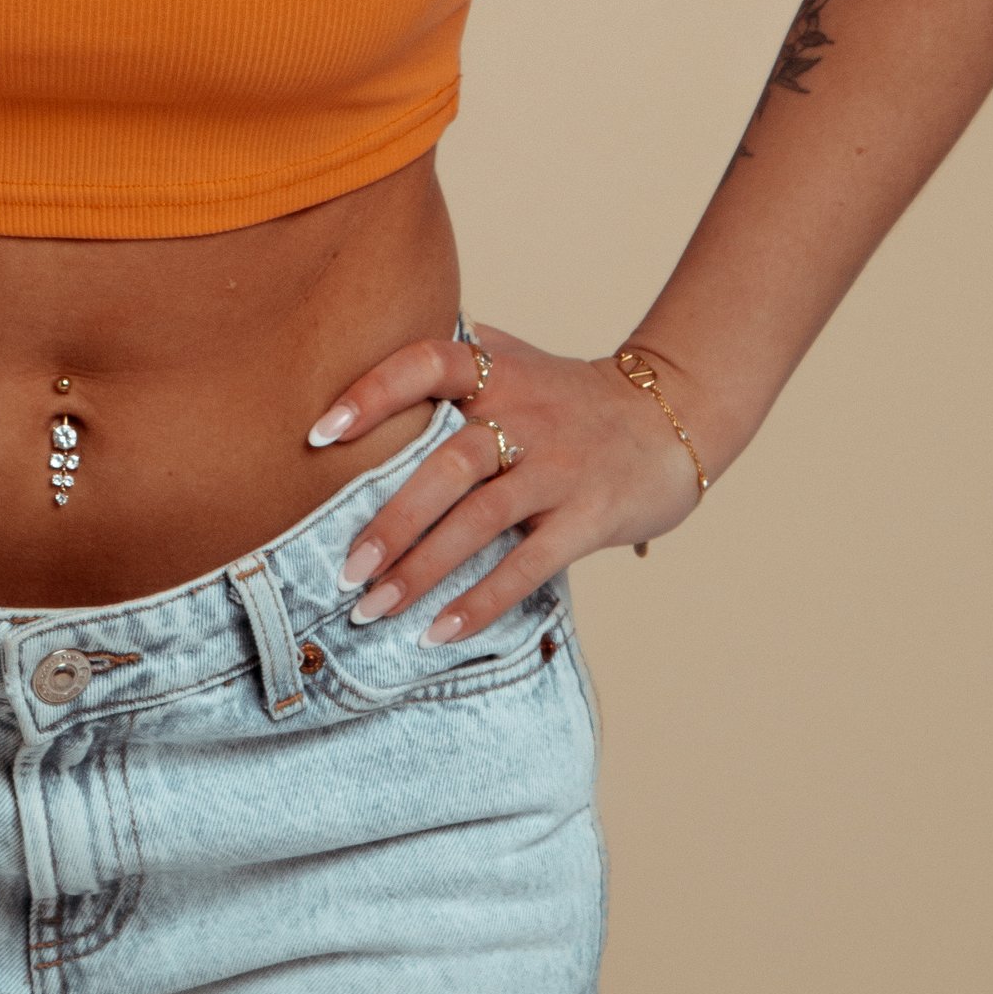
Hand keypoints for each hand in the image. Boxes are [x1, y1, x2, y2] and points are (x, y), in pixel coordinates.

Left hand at [303, 321, 702, 642]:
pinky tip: (440, 631)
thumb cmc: (571, 398)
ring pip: (481, 519)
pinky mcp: (589, 515)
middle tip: (344, 569)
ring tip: (373, 608)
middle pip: (448, 464)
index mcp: (497, 371)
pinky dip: (482, 601)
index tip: (319, 434)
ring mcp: (559, 467)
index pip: (426, 364)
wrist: (673, 414)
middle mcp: (525, 414)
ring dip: (423, 569)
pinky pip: (530, 564)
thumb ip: (452, 364)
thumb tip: (360, 367)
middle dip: (391, 521)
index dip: (372, 393)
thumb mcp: (515, 362)